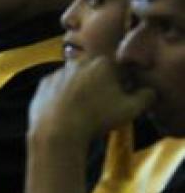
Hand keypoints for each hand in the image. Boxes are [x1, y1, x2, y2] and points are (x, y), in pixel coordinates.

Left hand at [28, 56, 155, 147]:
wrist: (57, 130)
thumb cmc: (96, 119)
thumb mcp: (130, 109)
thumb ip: (146, 96)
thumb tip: (148, 91)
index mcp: (102, 63)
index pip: (119, 71)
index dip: (122, 86)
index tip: (119, 100)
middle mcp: (79, 62)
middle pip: (96, 74)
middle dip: (101, 87)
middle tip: (102, 108)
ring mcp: (58, 72)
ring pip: (76, 81)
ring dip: (81, 92)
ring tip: (83, 113)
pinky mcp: (43, 84)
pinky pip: (58, 89)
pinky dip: (63, 98)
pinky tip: (66, 112)